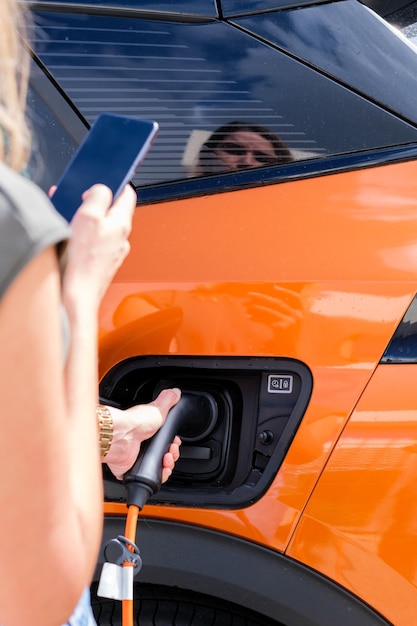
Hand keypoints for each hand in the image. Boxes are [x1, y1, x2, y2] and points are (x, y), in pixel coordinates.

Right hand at [60, 184, 135, 308]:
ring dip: (88, 221)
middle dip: (95, 203)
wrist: (77, 296)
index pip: (128, 194)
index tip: (104, 178)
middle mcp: (122, 238)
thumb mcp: (89, 216)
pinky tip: (72, 240)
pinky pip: (96, 243)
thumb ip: (98, 196)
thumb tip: (102, 190)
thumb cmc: (82, 261)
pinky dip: (85, 237)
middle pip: (112, 211)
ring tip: (71, 220)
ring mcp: (113, 253)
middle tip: (79, 201)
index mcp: (122, 223)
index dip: (116, 182)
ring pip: (103, 228)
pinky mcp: (102, 264)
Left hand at [103, 388, 181, 479]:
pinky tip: (160, 471)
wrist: (122, 436)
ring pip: (157, 468)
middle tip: (171, 453)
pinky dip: (155, 478)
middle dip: (173, 456)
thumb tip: (175, 392)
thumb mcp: (158, 408)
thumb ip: (168, 400)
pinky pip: (146, 478)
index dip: (173, 445)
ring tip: (167, 462)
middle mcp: (142, 446)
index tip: (175, 443)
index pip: (165, 442)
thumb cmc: (136, 422)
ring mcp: (137, 459)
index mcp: (149, 432)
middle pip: (164, 456)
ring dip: (167, 467)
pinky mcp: (131, 470)